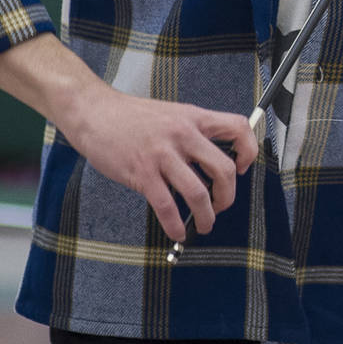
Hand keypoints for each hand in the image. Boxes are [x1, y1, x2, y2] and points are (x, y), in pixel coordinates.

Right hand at [65, 84, 257, 242]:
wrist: (94, 112)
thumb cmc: (131, 116)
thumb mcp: (172, 114)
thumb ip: (192, 133)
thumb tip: (210, 161)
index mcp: (194, 118)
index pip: (238, 127)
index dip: (248, 150)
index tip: (242, 168)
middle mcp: (183, 134)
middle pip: (223, 169)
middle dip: (227, 196)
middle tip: (222, 206)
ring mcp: (163, 154)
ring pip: (198, 192)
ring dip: (206, 216)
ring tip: (204, 225)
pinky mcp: (142, 172)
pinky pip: (167, 205)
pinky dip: (175, 224)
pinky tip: (176, 231)